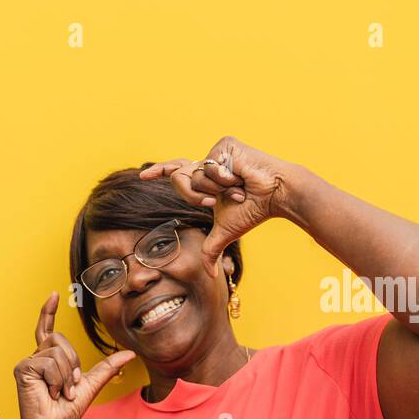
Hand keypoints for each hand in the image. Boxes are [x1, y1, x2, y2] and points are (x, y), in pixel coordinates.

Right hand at [14, 291, 135, 418]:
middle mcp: (37, 357)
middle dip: (73, 364)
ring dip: (66, 375)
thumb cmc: (67, 410)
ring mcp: (28, 362)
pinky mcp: (23, 368)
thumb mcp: (92, 384)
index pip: (48, 329)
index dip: (49, 311)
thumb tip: (130, 354)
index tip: (54, 294)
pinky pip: (49, 362)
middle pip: (60, 339)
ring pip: (57, 351)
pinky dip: (57, 379)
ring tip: (60, 392)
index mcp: (50, 359)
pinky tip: (50, 392)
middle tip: (70, 386)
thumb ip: (108, 367)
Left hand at [140, 137, 296, 275]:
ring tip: (237, 187)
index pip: (177, 173)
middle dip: (196, 196)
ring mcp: (215, 152)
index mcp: (205, 179)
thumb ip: (210, 250)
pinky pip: (208, 166)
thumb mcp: (225, 232)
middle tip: (220, 200)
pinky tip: (241, 176)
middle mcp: (207, 163)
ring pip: (193, 175)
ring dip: (215, 189)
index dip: (159, 172)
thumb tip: (208, 274)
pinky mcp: (224, 144)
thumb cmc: (253, 210)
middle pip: (179, 179)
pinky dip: (223, 178)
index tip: (143, 176)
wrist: (275, 195)